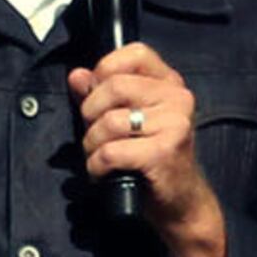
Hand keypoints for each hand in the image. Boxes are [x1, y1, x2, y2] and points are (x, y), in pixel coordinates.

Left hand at [70, 42, 226, 256]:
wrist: (180, 203)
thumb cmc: (151, 160)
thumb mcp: (126, 121)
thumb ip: (100, 95)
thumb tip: (77, 76)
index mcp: (170, 84)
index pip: (135, 53)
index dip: (105, 70)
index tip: (98, 96)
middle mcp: (177, 99)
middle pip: (114, 86)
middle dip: (91, 113)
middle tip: (95, 134)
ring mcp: (174, 125)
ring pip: (109, 121)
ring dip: (92, 144)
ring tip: (99, 156)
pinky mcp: (164, 152)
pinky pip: (111, 151)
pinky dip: (97, 165)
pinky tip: (103, 172)